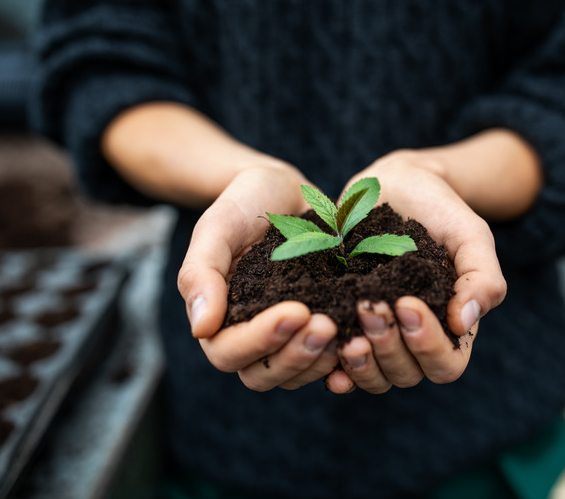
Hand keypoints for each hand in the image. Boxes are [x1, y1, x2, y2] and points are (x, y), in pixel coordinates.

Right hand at [177, 164, 339, 390]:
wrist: (283, 190)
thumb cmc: (244, 203)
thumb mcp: (217, 226)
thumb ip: (201, 273)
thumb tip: (201, 328)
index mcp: (218, 318)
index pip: (228, 352)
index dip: (260, 340)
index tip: (296, 311)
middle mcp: (250, 335)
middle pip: (263, 375)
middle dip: (296, 356)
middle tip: (327, 325)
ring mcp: (285, 337)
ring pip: (296, 374)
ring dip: (320, 360)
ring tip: (347, 330)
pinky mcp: (317, 328)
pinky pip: (326, 361)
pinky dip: (343, 358)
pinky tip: (363, 338)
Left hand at [326, 151, 507, 393]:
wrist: (396, 185)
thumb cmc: (440, 210)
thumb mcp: (470, 234)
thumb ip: (482, 277)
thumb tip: (465, 322)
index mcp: (451, 328)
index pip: (446, 364)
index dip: (427, 344)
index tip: (407, 303)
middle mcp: (414, 341)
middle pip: (406, 374)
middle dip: (388, 346)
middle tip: (369, 306)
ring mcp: (378, 336)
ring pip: (373, 376)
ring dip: (360, 361)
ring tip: (344, 331)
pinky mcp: (345, 325)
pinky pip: (338, 364)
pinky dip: (331, 365)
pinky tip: (323, 347)